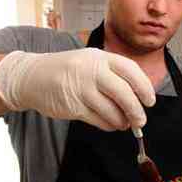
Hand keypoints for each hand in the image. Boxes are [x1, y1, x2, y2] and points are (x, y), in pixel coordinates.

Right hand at [0, 48, 154, 129]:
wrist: (32, 76)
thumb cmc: (68, 70)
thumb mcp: (91, 62)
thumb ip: (113, 75)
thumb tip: (139, 97)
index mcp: (100, 57)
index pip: (130, 69)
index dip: (144, 86)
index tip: (150, 100)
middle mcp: (91, 70)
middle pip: (123, 92)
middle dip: (136, 110)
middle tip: (141, 120)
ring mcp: (80, 88)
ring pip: (111, 110)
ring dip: (122, 121)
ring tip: (124, 123)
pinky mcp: (72, 106)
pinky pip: (98, 119)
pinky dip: (109, 125)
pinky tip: (111, 124)